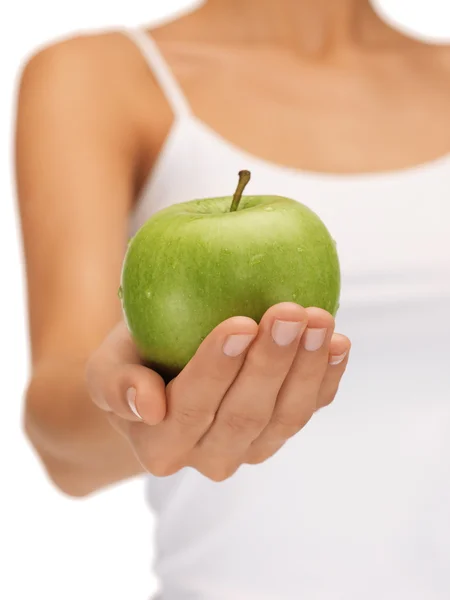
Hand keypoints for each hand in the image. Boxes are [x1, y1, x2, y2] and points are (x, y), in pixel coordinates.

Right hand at [86, 303, 350, 481]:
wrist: (164, 373)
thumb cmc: (133, 361)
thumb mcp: (106, 366)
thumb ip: (115, 385)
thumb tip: (149, 407)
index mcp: (162, 446)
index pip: (192, 408)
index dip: (218, 369)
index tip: (241, 323)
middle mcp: (210, 456)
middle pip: (246, 414)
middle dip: (272, 363)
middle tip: (290, 312)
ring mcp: (252, 446)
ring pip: (286, 416)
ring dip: (308, 368)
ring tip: (320, 321)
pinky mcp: (280, 429)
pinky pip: (310, 408)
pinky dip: (328, 377)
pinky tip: (338, 343)